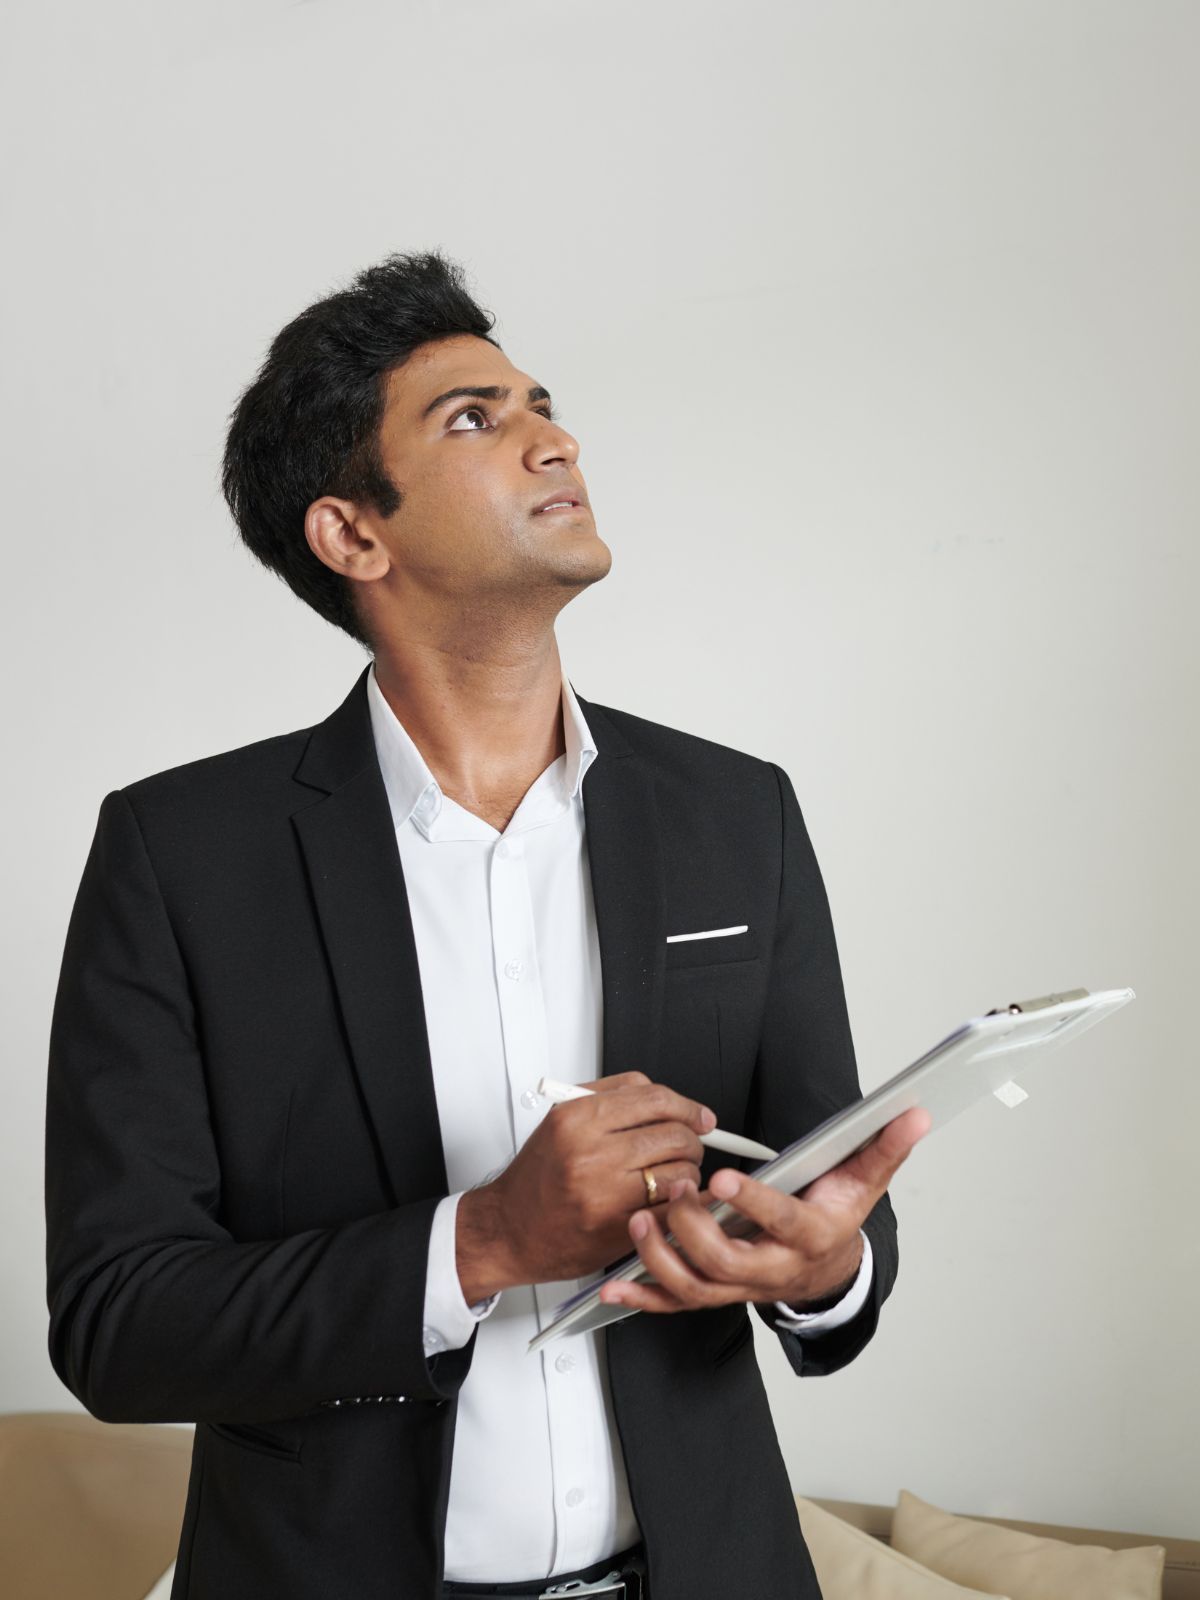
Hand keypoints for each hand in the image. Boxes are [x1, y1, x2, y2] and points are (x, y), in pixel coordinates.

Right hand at [479, 1072, 715, 1291]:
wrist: (508, 1230)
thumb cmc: (536, 1178)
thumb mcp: (562, 1121)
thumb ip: (610, 1098)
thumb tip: (666, 1099)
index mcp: (577, 1118)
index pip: (655, 1098)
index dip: (688, 1107)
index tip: (701, 1117)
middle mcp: (591, 1153)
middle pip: (674, 1134)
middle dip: (692, 1141)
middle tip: (688, 1147)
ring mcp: (605, 1193)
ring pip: (680, 1172)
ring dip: (688, 1174)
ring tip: (674, 1176)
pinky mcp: (617, 1228)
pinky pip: (672, 1208)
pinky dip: (681, 1204)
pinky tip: (670, 1200)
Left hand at [598, 1105, 930, 1313]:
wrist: (827, 1272)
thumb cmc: (835, 1218)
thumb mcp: (864, 1182)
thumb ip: (884, 1147)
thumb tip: (914, 1113)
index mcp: (807, 1236)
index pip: (781, 1221)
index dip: (753, 1204)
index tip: (722, 1180)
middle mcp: (771, 1268)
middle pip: (727, 1262)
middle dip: (693, 1228)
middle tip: (673, 1189)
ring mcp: (739, 1286)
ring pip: (695, 1286)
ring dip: (660, 1259)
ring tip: (640, 1220)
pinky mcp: (714, 1293)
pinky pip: (674, 1303)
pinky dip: (642, 1297)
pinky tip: (613, 1285)